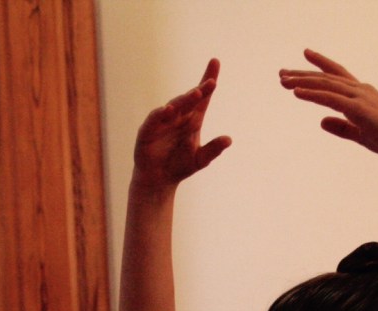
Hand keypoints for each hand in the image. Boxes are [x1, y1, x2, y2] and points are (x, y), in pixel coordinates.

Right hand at [133, 59, 231, 188]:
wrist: (159, 180)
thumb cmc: (180, 166)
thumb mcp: (200, 159)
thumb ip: (213, 149)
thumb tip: (229, 139)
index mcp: (192, 120)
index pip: (203, 98)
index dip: (208, 81)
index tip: (215, 62)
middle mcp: (178, 117)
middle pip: (190, 100)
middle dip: (200, 90)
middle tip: (212, 82)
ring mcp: (162, 122)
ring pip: (174, 106)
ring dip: (184, 100)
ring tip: (196, 94)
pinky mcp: (148, 131)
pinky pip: (155, 119)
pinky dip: (161, 114)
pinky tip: (169, 110)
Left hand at [279, 49, 377, 164]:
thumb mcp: (359, 134)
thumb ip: (341, 127)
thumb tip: (321, 121)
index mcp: (362, 93)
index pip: (337, 74)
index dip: (321, 64)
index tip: (305, 54)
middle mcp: (361, 89)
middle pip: (326, 77)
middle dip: (302, 74)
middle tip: (281, 74)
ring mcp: (360, 97)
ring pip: (325, 85)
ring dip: (302, 82)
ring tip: (283, 81)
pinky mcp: (359, 109)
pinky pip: (330, 98)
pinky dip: (312, 94)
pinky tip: (296, 93)